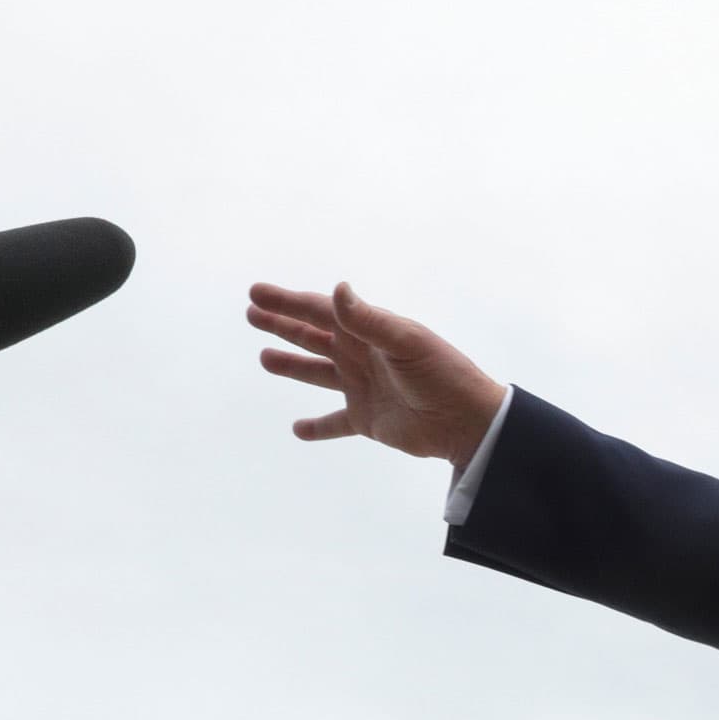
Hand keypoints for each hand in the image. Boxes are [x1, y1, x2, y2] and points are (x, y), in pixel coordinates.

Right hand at [248, 281, 507, 466]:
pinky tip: (297, 430)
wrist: (467, 422)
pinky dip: (317, 427)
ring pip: (318, 374)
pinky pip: (335, 423)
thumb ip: (369, 321)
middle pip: (313, 336)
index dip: (287, 301)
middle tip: (251, 313)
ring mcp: (362, 388)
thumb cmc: (442, 375)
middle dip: (282, 324)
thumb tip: (337, 289)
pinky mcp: (367, 419)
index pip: (320, 311)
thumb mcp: (406, 343)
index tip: (256, 293)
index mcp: (369, 332)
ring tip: (264, 358)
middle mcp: (361, 356)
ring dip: (292, 365)